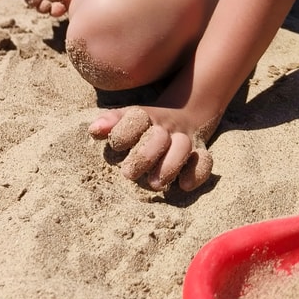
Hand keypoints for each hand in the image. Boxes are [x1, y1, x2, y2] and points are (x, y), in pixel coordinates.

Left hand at [88, 105, 216, 191]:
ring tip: (154, 184)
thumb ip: (111, 123)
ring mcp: (184, 139)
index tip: (115, 145)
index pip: (136, 118)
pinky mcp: (199, 153)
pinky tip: (183, 185)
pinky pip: (205, 161)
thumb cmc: (144, 125)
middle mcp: (166, 127)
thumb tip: (94, 129)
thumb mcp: (127, 119)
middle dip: (144, 155)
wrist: (183, 113)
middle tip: (128, 174)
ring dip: (169, 165)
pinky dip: (197, 172)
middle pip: (159, 136)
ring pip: (183, 147)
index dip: (125, 131)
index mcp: (146, 116)